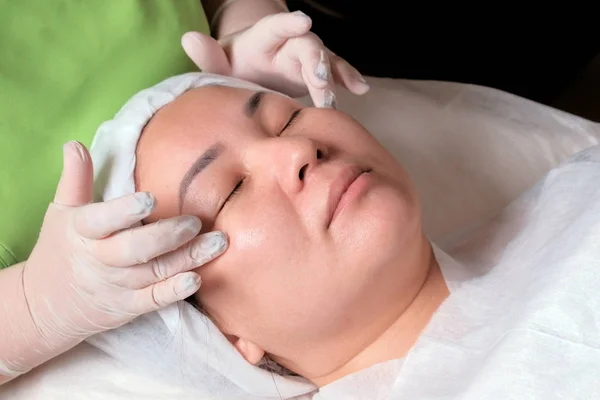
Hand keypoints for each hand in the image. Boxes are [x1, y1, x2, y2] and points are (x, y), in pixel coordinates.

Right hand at [24, 142, 226, 344]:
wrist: (46, 306)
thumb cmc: (61, 249)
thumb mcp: (62, 212)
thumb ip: (76, 179)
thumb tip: (74, 144)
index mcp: (82, 232)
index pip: (100, 221)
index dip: (124, 211)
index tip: (149, 199)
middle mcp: (101, 260)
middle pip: (135, 249)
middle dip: (167, 236)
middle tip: (196, 221)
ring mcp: (118, 285)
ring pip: (155, 272)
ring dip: (188, 258)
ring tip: (218, 242)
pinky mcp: (131, 306)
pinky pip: (155, 300)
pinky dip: (175, 291)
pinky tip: (197, 279)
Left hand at [182, 11, 368, 107]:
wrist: (252, 70)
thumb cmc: (233, 66)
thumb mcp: (219, 63)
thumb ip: (207, 55)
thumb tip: (188, 38)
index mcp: (262, 38)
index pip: (274, 27)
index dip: (288, 24)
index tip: (303, 21)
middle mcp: (288, 43)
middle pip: (306, 45)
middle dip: (314, 60)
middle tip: (319, 78)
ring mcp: (305, 57)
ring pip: (325, 60)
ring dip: (333, 76)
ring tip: (335, 96)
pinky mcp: (316, 71)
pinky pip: (336, 73)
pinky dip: (348, 79)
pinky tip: (362, 89)